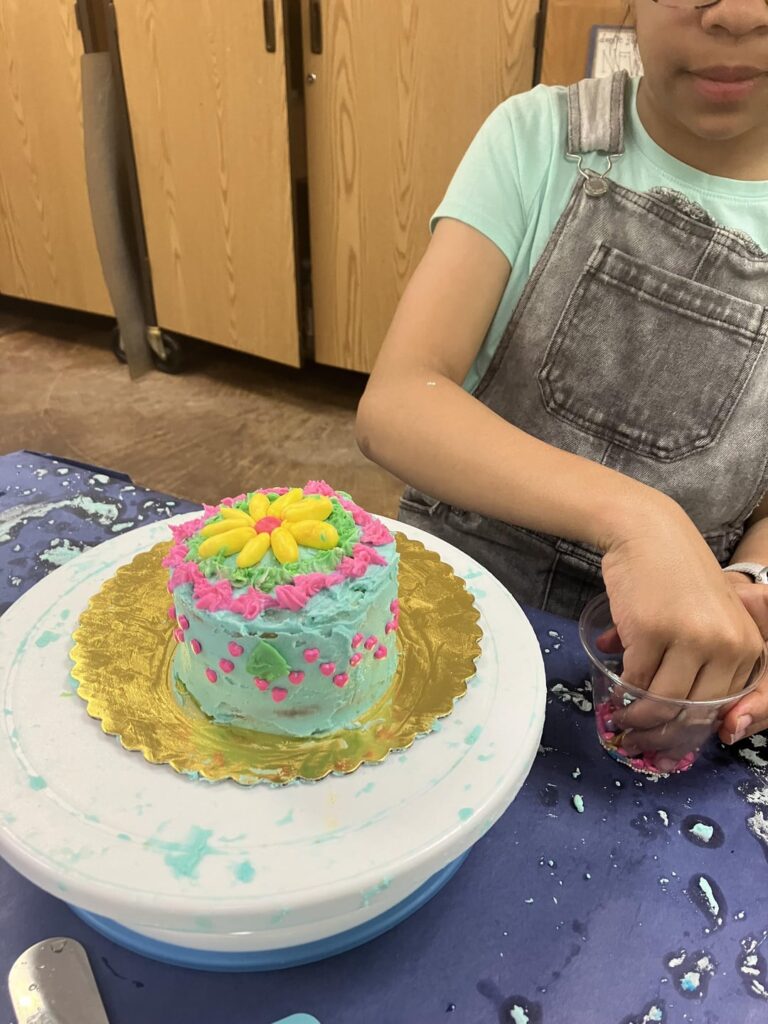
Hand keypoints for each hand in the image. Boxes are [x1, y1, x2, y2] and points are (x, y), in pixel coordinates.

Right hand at [597, 498, 763, 763]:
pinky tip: (614, 692)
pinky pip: (636, 677)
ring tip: (622, 720)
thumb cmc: (677, 575)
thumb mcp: (710, 619)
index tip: (670, 738)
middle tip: (640, 739)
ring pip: (662, 700)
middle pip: (692, 709)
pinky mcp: (650, 632)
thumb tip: (679, 714)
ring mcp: (688, 638)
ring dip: (638, 717)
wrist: (647, 531)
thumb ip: (706, 661)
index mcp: (746, 645)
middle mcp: (724, 644)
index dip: (692, 726)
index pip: (721, 704)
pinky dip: (623, 689)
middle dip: (663, 732)